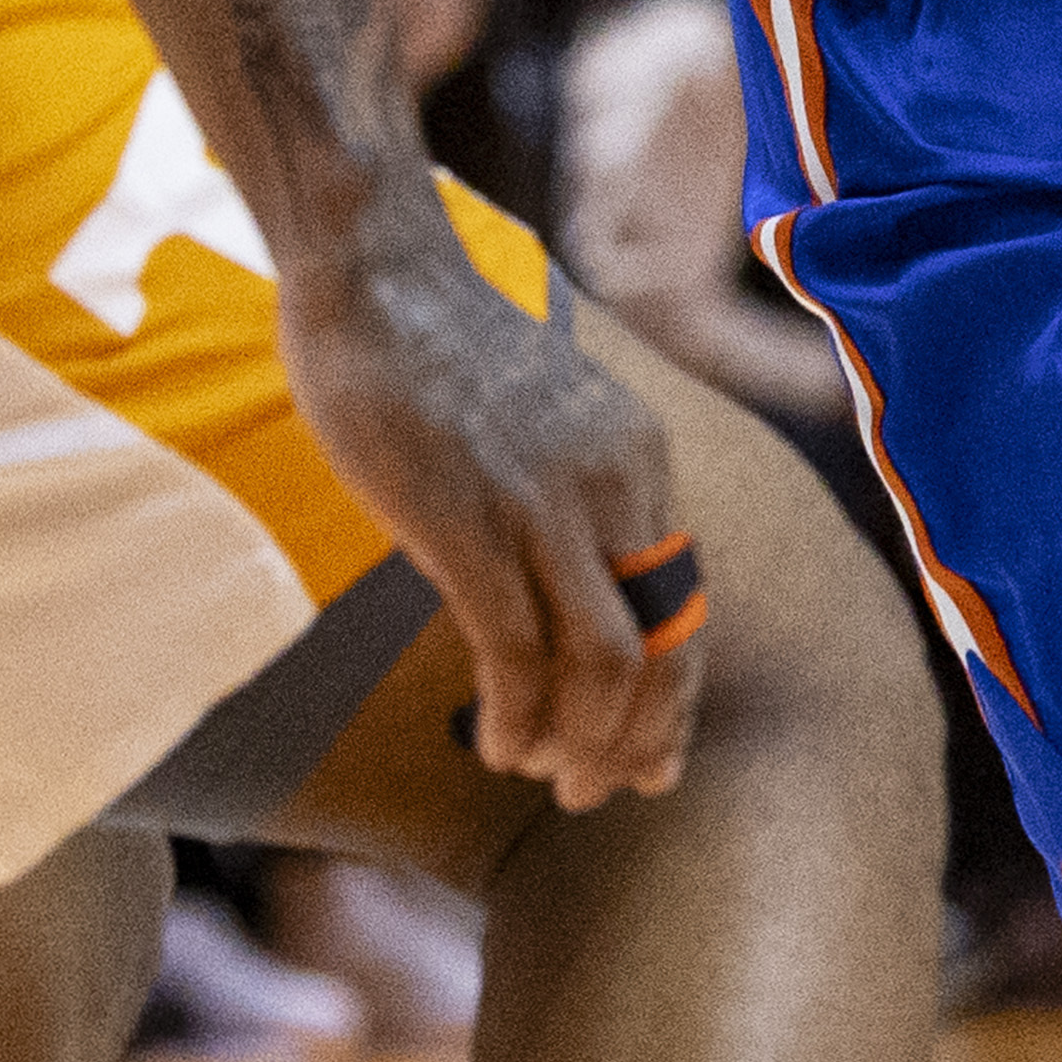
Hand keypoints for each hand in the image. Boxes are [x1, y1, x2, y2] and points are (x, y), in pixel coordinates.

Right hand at [275, 212, 698, 812]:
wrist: (374, 267)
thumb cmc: (437, 345)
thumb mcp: (543, 419)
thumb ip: (571, 488)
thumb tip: (567, 580)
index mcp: (637, 457)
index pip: (686, 604)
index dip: (676, 697)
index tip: (652, 758)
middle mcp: (612, 481)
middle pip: (663, 646)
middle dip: (638, 739)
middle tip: (598, 793)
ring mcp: (543, 499)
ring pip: (605, 663)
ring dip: (581, 742)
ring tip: (542, 775)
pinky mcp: (468, 517)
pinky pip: (515, 650)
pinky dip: (515, 715)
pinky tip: (493, 743)